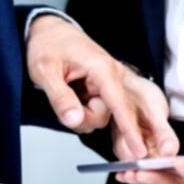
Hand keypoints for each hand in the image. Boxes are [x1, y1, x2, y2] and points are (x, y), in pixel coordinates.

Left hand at [24, 16, 176, 158]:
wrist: (47, 32)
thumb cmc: (46, 44)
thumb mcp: (44, 70)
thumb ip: (60, 97)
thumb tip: (74, 120)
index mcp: (102, 68)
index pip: (119, 103)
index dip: (129, 128)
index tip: (138, 151)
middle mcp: (109, 77)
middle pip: (107, 115)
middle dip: (84, 118)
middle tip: (62, 108)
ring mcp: (105, 85)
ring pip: (99, 116)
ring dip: (79, 115)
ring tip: (62, 95)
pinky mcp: (99, 92)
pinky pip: (93, 112)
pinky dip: (80, 111)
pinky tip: (70, 97)